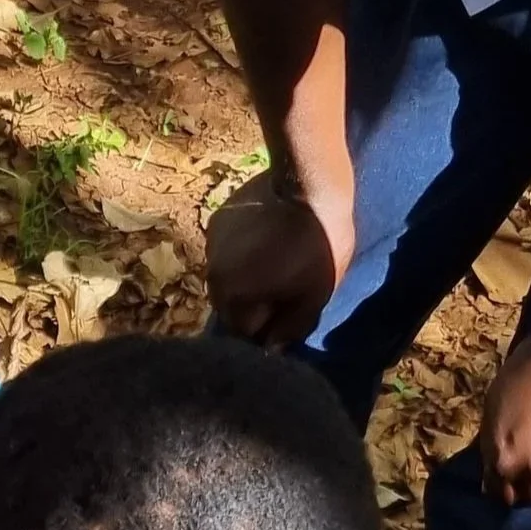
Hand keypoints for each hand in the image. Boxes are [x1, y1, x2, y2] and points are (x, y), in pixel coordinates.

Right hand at [205, 172, 354, 345]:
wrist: (311, 180)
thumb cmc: (318, 244)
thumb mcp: (315, 295)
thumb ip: (291, 329)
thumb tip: (271, 349)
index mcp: (232, 299)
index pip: (243, 333)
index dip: (268, 328)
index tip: (288, 314)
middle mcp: (212, 276)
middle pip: (231, 306)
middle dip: (253, 304)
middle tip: (283, 289)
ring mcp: (212, 245)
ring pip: (227, 277)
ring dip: (245, 278)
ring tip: (272, 263)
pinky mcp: (218, 220)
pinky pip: (227, 250)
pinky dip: (241, 252)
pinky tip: (263, 239)